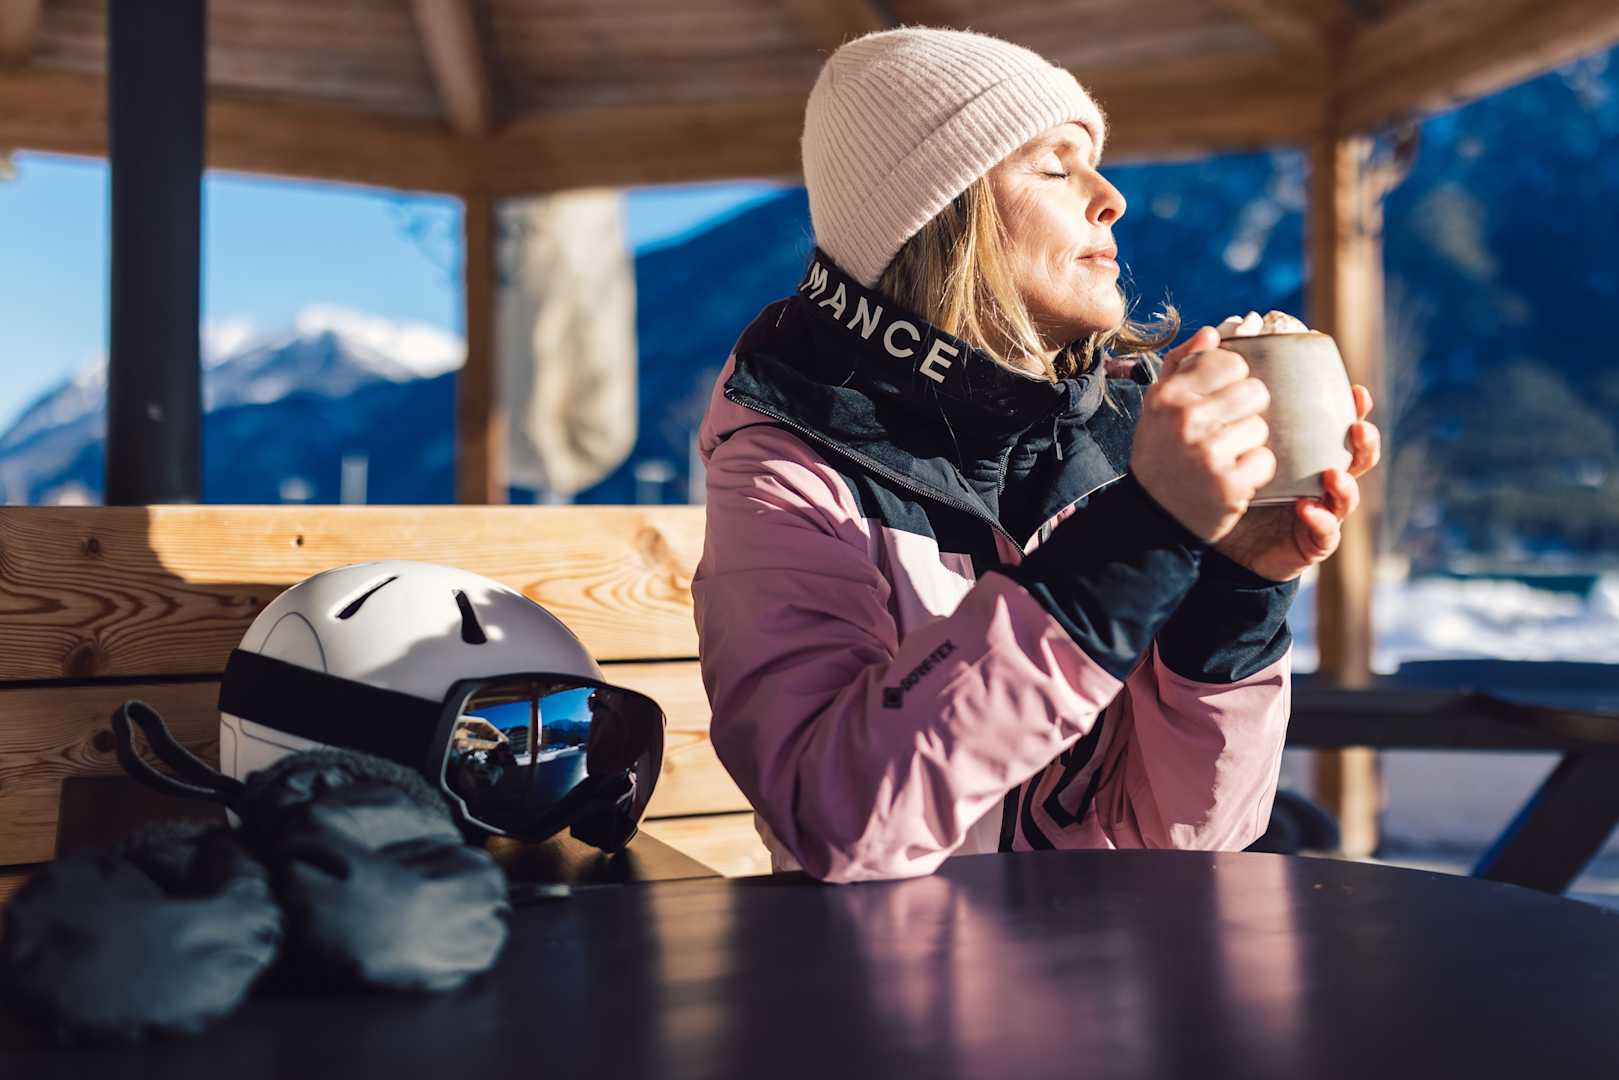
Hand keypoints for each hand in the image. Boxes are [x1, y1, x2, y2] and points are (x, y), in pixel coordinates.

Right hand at [1130, 326, 1274, 541]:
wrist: (1152, 516)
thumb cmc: (1161, 453)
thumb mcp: (1158, 407)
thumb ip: (1182, 364)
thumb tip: (1212, 333)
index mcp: (1168, 395)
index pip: (1229, 362)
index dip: (1233, 380)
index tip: (1220, 400)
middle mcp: (1186, 420)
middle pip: (1255, 391)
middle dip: (1248, 411)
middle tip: (1227, 431)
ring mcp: (1208, 453)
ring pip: (1262, 427)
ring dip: (1251, 444)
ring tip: (1227, 457)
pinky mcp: (1228, 485)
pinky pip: (1266, 461)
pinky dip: (1255, 472)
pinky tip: (1232, 478)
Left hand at [1214, 384, 1382, 580]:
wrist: (1210, 539)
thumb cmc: (1219, 484)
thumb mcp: (1221, 443)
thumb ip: (1221, 402)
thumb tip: (1211, 342)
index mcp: (1305, 453)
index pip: (1337, 426)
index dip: (1354, 409)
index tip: (1354, 390)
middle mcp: (1319, 480)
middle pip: (1356, 458)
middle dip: (1364, 442)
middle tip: (1357, 428)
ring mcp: (1320, 512)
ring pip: (1348, 497)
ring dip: (1346, 485)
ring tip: (1334, 475)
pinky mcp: (1310, 543)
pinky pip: (1324, 534)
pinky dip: (1320, 521)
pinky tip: (1307, 509)